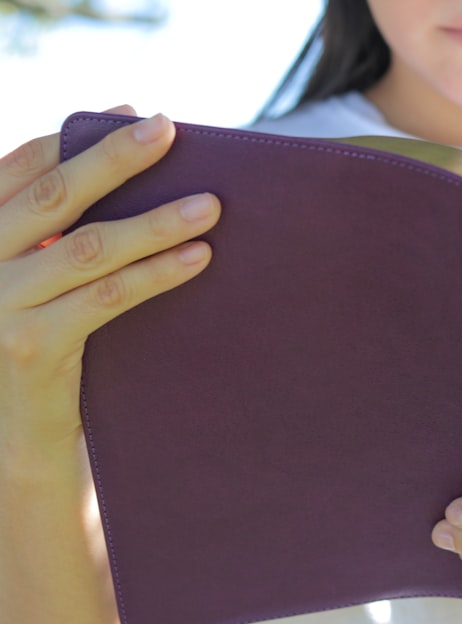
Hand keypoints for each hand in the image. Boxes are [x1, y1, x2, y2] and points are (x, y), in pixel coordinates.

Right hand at [0, 107, 219, 468]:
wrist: (15, 442)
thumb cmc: (41, 354)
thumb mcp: (39, 288)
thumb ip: (63, 241)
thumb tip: (140, 187)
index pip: (21, 169)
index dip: (76, 138)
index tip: (130, 111)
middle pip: (52, 196)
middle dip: (113, 158)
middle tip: (167, 128)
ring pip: (87, 246)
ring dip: (154, 220)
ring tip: (210, 204)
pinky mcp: (31, 346)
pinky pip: (106, 297)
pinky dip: (157, 274)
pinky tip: (198, 258)